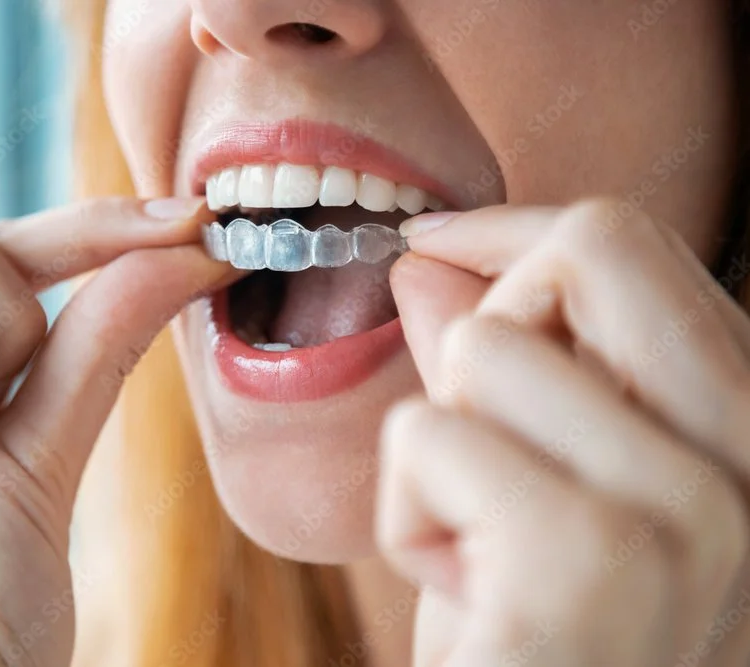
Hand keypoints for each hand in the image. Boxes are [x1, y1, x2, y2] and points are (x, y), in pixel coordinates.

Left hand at [379, 199, 749, 665]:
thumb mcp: (518, 484)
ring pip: (485, 350)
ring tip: (482, 550)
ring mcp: (695, 515)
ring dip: (441, 452)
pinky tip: (465, 594)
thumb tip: (429, 256)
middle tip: (478, 436)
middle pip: (593, 248)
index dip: (514, 235)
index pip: (632, 246)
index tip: (434, 244)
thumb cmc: (520, 633)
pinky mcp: (592, 561)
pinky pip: (428, 435)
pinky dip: (407, 512)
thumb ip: (496, 364)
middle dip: (491, 323)